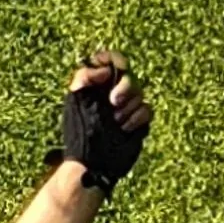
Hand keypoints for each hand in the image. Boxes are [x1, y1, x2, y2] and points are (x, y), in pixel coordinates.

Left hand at [61, 51, 153, 193]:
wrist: (94, 162)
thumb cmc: (82, 132)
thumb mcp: (76, 101)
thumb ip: (85, 76)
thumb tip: (106, 70)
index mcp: (93, 86)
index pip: (107, 60)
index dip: (112, 60)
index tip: (112, 71)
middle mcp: (109, 94)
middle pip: (129, 75)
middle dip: (125, 87)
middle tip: (113, 102)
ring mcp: (124, 107)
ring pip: (140, 93)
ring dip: (128, 108)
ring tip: (115, 123)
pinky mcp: (137, 120)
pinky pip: (148, 109)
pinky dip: (137, 118)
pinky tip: (125, 129)